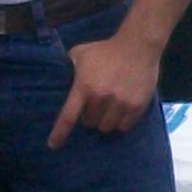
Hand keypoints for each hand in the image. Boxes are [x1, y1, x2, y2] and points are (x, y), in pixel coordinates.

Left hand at [56, 24, 163, 138]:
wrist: (138, 46)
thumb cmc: (106, 50)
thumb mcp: (80, 53)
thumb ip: (68, 66)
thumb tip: (59, 78)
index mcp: (84, 87)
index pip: (68, 116)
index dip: (59, 133)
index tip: (53, 146)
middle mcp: (101, 98)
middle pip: (89, 123)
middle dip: (90, 117)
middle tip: (95, 105)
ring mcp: (120, 104)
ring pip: (106, 127)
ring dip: (105, 121)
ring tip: (108, 109)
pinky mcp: (136, 107)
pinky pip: (124, 127)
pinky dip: (120, 122)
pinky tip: (121, 111)